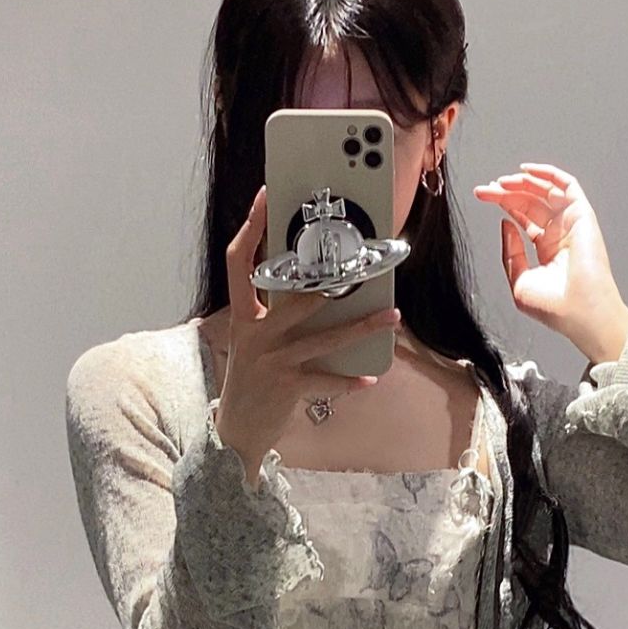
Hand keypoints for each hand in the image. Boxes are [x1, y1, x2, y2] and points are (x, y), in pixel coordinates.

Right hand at [216, 184, 399, 482]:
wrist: (235, 433)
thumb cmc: (252, 382)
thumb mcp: (253, 343)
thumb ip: (273, 316)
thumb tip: (317, 289)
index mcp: (241, 316)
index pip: (238, 262)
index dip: (251, 227)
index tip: (267, 195)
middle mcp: (253, 334)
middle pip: (296, 296)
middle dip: (331, 280)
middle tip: (364, 265)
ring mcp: (270, 361)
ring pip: (323, 338)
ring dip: (362, 328)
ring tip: (391, 317)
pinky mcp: (286, 388)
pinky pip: (326, 380)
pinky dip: (349, 382)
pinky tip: (369, 379)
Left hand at [473, 162, 627, 361]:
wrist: (579, 312)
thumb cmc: (553, 307)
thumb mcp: (519, 281)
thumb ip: (510, 253)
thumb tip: (506, 224)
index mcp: (547, 250)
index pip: (523, 218)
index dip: (503, 204)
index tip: (482, 196)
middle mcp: (559, 233)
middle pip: (530, 202)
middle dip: (506, 192)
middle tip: (486, 189)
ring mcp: (571, 223)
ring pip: (545, 191)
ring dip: (522, 182)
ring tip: (500, 183)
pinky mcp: (581, 214)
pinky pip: (566, 185)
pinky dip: (547, 173)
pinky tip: (525, 171)